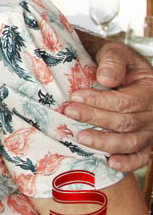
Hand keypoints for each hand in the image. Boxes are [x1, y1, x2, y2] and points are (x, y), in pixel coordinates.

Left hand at [65, 40, 152, 171]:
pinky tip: (110, 163)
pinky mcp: (145, 142)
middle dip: (95, 119)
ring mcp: (151, 130)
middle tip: (69, 113)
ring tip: (81, 138)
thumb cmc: (113, 62)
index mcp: (150, 88)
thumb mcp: (114, 51)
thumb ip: (112, 61)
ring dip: (105, 143)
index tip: (75, 97)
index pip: (126, 102)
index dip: (100, 102)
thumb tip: (105, 79)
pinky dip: (128, 163)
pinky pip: (141, 157)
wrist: (116, 70)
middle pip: (125, 123)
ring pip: (131, 142)